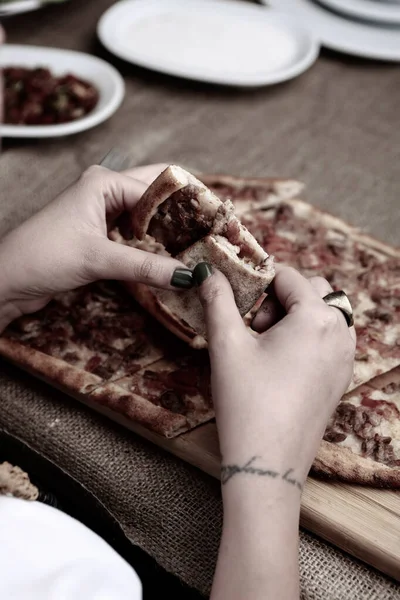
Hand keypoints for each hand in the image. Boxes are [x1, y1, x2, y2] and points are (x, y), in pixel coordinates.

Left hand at [0, 164, 192, 331]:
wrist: (7, 280)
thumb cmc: (41, 256)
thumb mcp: (98, 259)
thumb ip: (146, 266)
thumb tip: (188, 276)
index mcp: (104, 182)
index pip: (158, 190)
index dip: (187, 208)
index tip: (213, 226)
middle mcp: (105, 191)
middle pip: (156, 196)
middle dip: (182, 213)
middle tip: (211, 232)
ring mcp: (102, 213)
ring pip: (148, 216)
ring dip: (169, 230)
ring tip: (198, 246)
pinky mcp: (100, 235)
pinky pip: (136, 235)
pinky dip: (154, 244)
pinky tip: (170, 257)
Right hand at [197, 263, 354, 479]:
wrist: (268, 464)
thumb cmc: (247, 402)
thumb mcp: (226, 343)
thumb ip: (217, 300)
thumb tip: (208, 272)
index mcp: (317, 317)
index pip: (288, 276)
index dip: (257, 282)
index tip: (236, 300)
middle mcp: (340, 333)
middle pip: (310, 291)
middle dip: (278, 300)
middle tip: (251, 327)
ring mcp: (344, 358)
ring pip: (321, 315)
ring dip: (292, 317)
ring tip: (263, 346)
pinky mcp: (340, 379)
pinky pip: (327, 340)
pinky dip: (304, 338)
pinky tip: (277, 364)